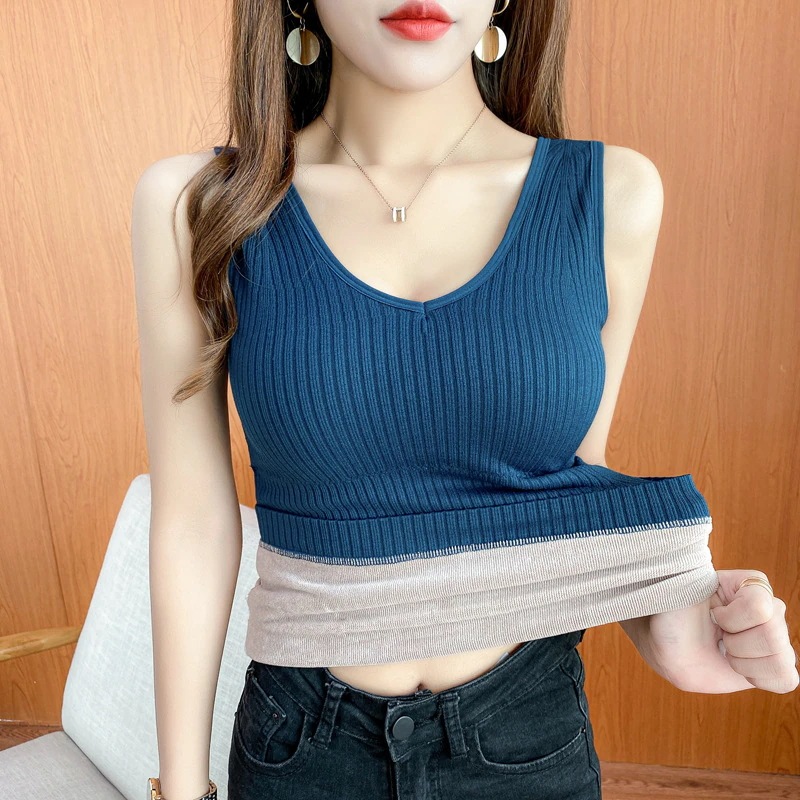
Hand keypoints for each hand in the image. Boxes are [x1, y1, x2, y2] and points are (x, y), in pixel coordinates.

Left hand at [636, 570, 797, 693]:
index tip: (712, 615)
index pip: (760, 606)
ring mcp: (774, 637)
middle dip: (735, 643)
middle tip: (719, 636)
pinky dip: (759, 678)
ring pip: (780, 660)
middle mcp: (769, 609)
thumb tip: (714, 576)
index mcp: (750, 583)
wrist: (669, 644)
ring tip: (725, 650)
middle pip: (773, 636)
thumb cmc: (673, 614)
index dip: (729, 618)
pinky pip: (786, 679)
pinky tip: (739, 667)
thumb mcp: (680, 591)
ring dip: (743, 662)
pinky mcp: (773, 666)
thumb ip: (696, 579)